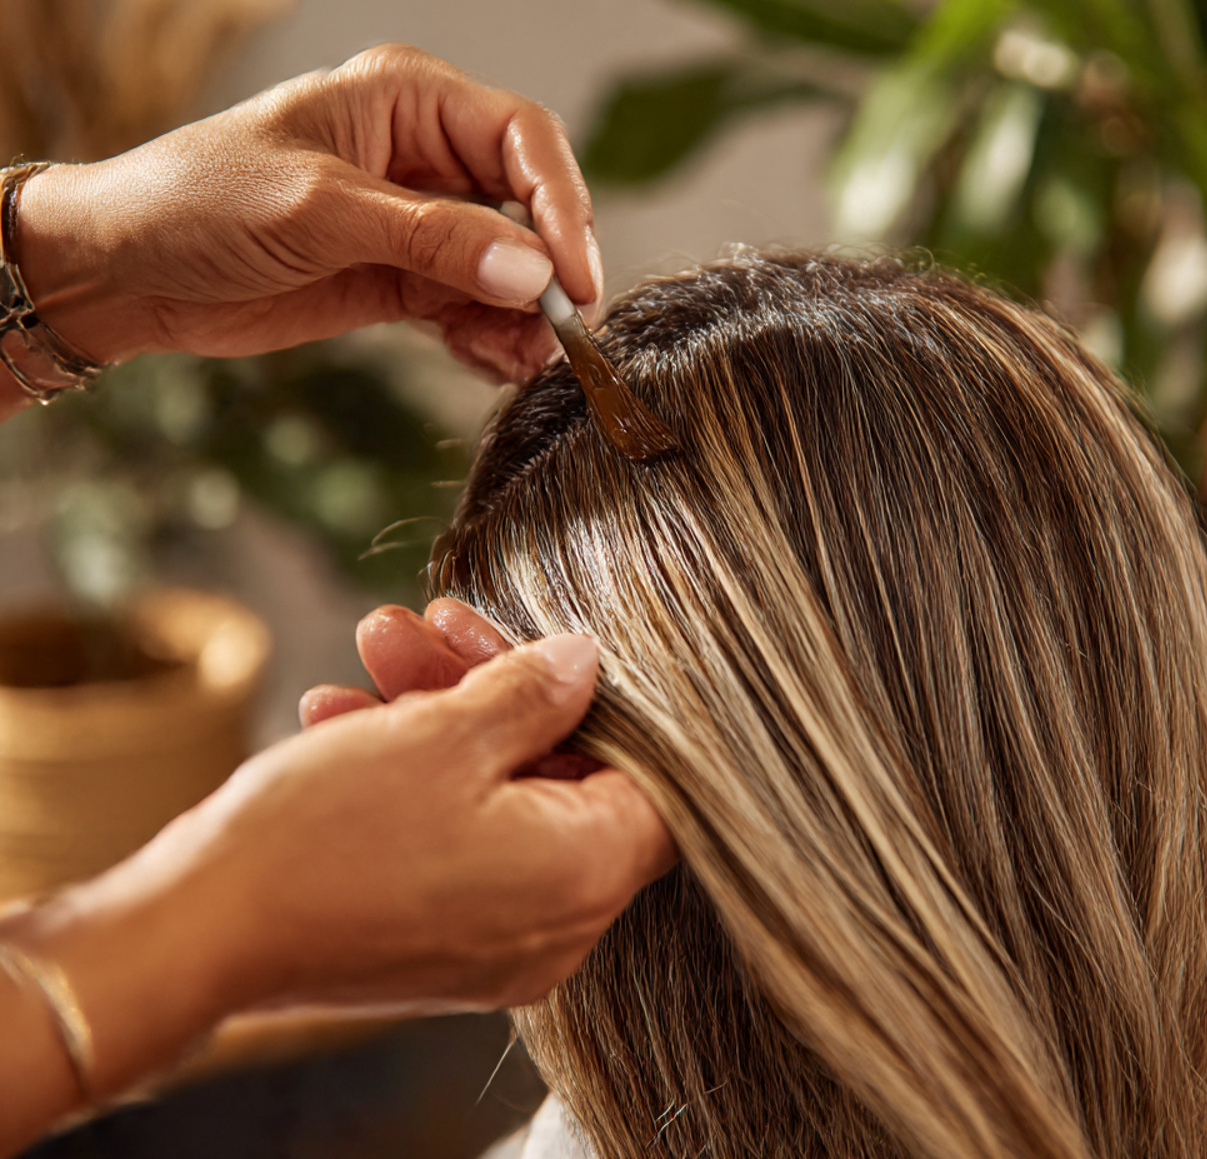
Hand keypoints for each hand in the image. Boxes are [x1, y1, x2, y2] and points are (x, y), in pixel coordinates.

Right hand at [0, 609, 673, 1144]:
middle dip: (494, 689)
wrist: (197, 931)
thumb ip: (535, 692)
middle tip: (438, 625)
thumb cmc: (325, 835)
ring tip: (378, 647)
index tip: (551, 650)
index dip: (606, 704)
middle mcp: (556, 924)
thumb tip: (585, 662)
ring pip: (498, 799)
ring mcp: (497, 940)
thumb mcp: (445, 733)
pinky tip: (349, 713)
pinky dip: (416, 775)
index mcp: (584, 876)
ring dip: (441, 717)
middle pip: (561, 778)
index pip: (651, 782)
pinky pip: (455, 841)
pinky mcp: (439, 940)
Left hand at [14, 45, 601, 381]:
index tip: (574, 279)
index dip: (562, 208)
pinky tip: (493, 367)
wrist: (129, 269)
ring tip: (524, 364)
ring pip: (504, 268)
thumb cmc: (199, 201)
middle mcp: (425, 157)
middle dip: (547, 274)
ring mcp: (416, 222)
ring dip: (523, 318)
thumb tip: (531, 272)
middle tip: (558, 336)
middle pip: (526, 209)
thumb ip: (431, 238)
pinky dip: (489, 339)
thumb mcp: (320, 210)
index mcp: (410, 100)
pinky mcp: (400, 279)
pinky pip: (469, 308)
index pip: (522, 142)